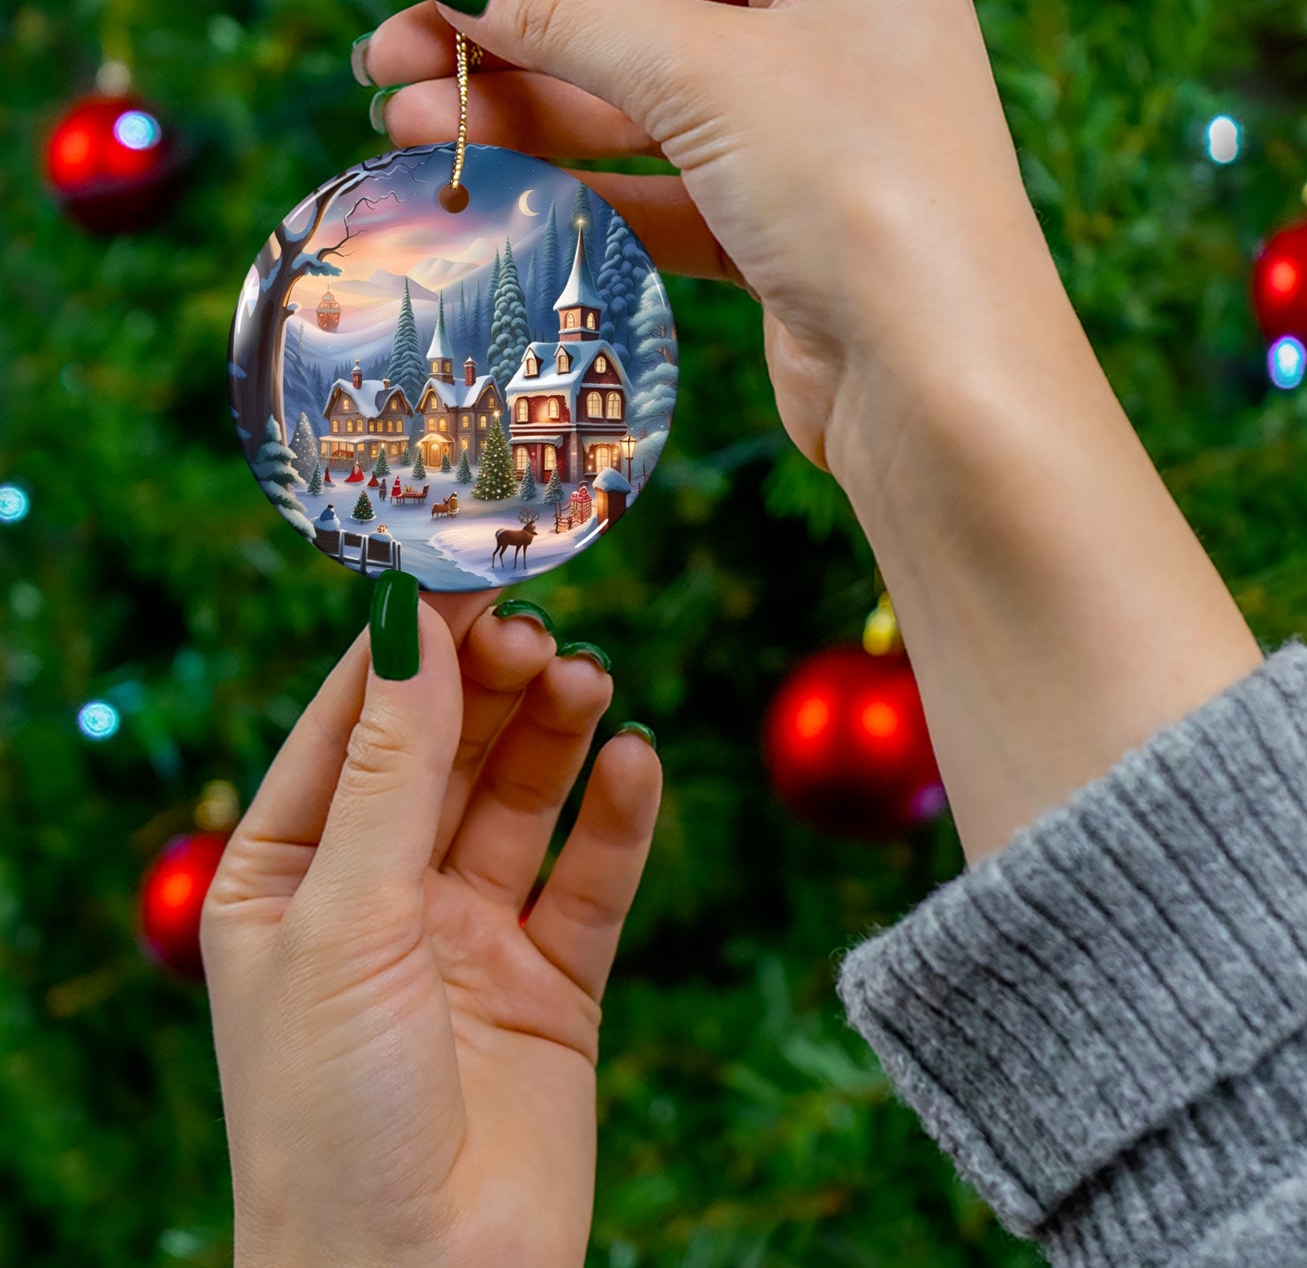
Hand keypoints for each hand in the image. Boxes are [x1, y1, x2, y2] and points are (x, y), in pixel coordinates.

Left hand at [202, 584, 661, 1267]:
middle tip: (539, 633)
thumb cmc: (331, 1116)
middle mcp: (380, 896)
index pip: (353, 725)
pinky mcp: (552, 982)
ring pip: (521, 801)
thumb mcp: (346, 919)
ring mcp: (469, 937)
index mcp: (290, 876)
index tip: (467, 571)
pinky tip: (636, 763)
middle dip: (491, 686)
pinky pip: (591, 878)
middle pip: (447, 751)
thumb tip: (413, 626)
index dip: (410, 646)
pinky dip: (618, 818)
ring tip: (589, 682)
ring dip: (556, 735)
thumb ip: (392, 770)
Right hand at [362, 0, 1262, 863]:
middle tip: (386, 65)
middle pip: (638, 20)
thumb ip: (570, 16)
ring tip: (410, 126)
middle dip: (511, 43)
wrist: (940, 386)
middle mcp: (835, 33)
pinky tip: (492, 185)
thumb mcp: (706, 76)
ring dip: (528, 118)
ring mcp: (810, 138)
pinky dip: (582, 188)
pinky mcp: (783, 231)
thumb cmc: (859, 191)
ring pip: (641, 113)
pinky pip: (664, 191)